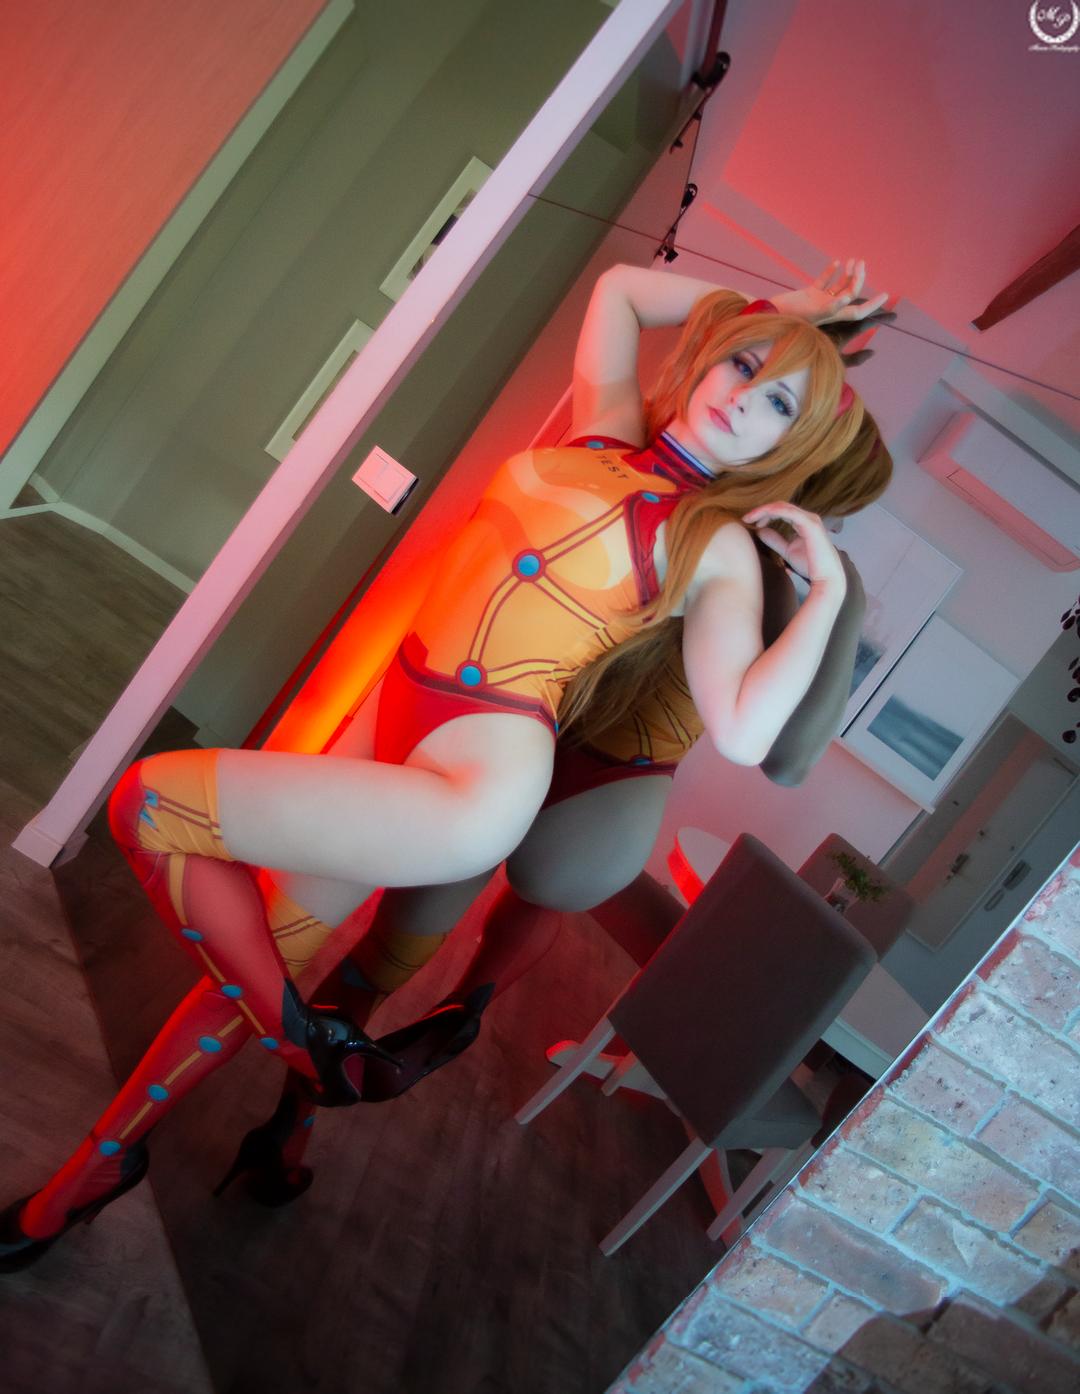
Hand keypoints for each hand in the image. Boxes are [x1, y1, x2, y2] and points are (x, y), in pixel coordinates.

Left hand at [743, 502, 846, 595]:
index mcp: (803, 522)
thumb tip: (760, 531)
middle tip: (746, 518)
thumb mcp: (787, 551)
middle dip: (761, 510)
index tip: (749, 522)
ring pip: (782, 507)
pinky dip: (773, 512)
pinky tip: (761, 518)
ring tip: (750, 518)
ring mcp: (810, 519)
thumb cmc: (810, 566)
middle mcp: (808, 518)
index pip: (780, 511)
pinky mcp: (810, 524)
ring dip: (764, 510)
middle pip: (780, 506)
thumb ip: (775, 540)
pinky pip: (788, 512)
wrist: (825, 579)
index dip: (764, 514)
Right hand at [774, 258, 888, 326]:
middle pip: (850, 294)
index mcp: (831, 316)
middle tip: (861, 263)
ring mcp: (818, 302)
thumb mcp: (810, 312)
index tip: (886, 295)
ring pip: (839, 287)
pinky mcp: (808, 295)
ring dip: (848, 274)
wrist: (766, 316)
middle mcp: (827, 309)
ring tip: (854, 261)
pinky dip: (830, 273)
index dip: (873, 304)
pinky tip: (836, 263)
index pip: (858, 311)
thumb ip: (829, 308)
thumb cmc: (786, 317)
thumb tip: (847, 297)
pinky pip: (823, 283)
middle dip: (859, 279)